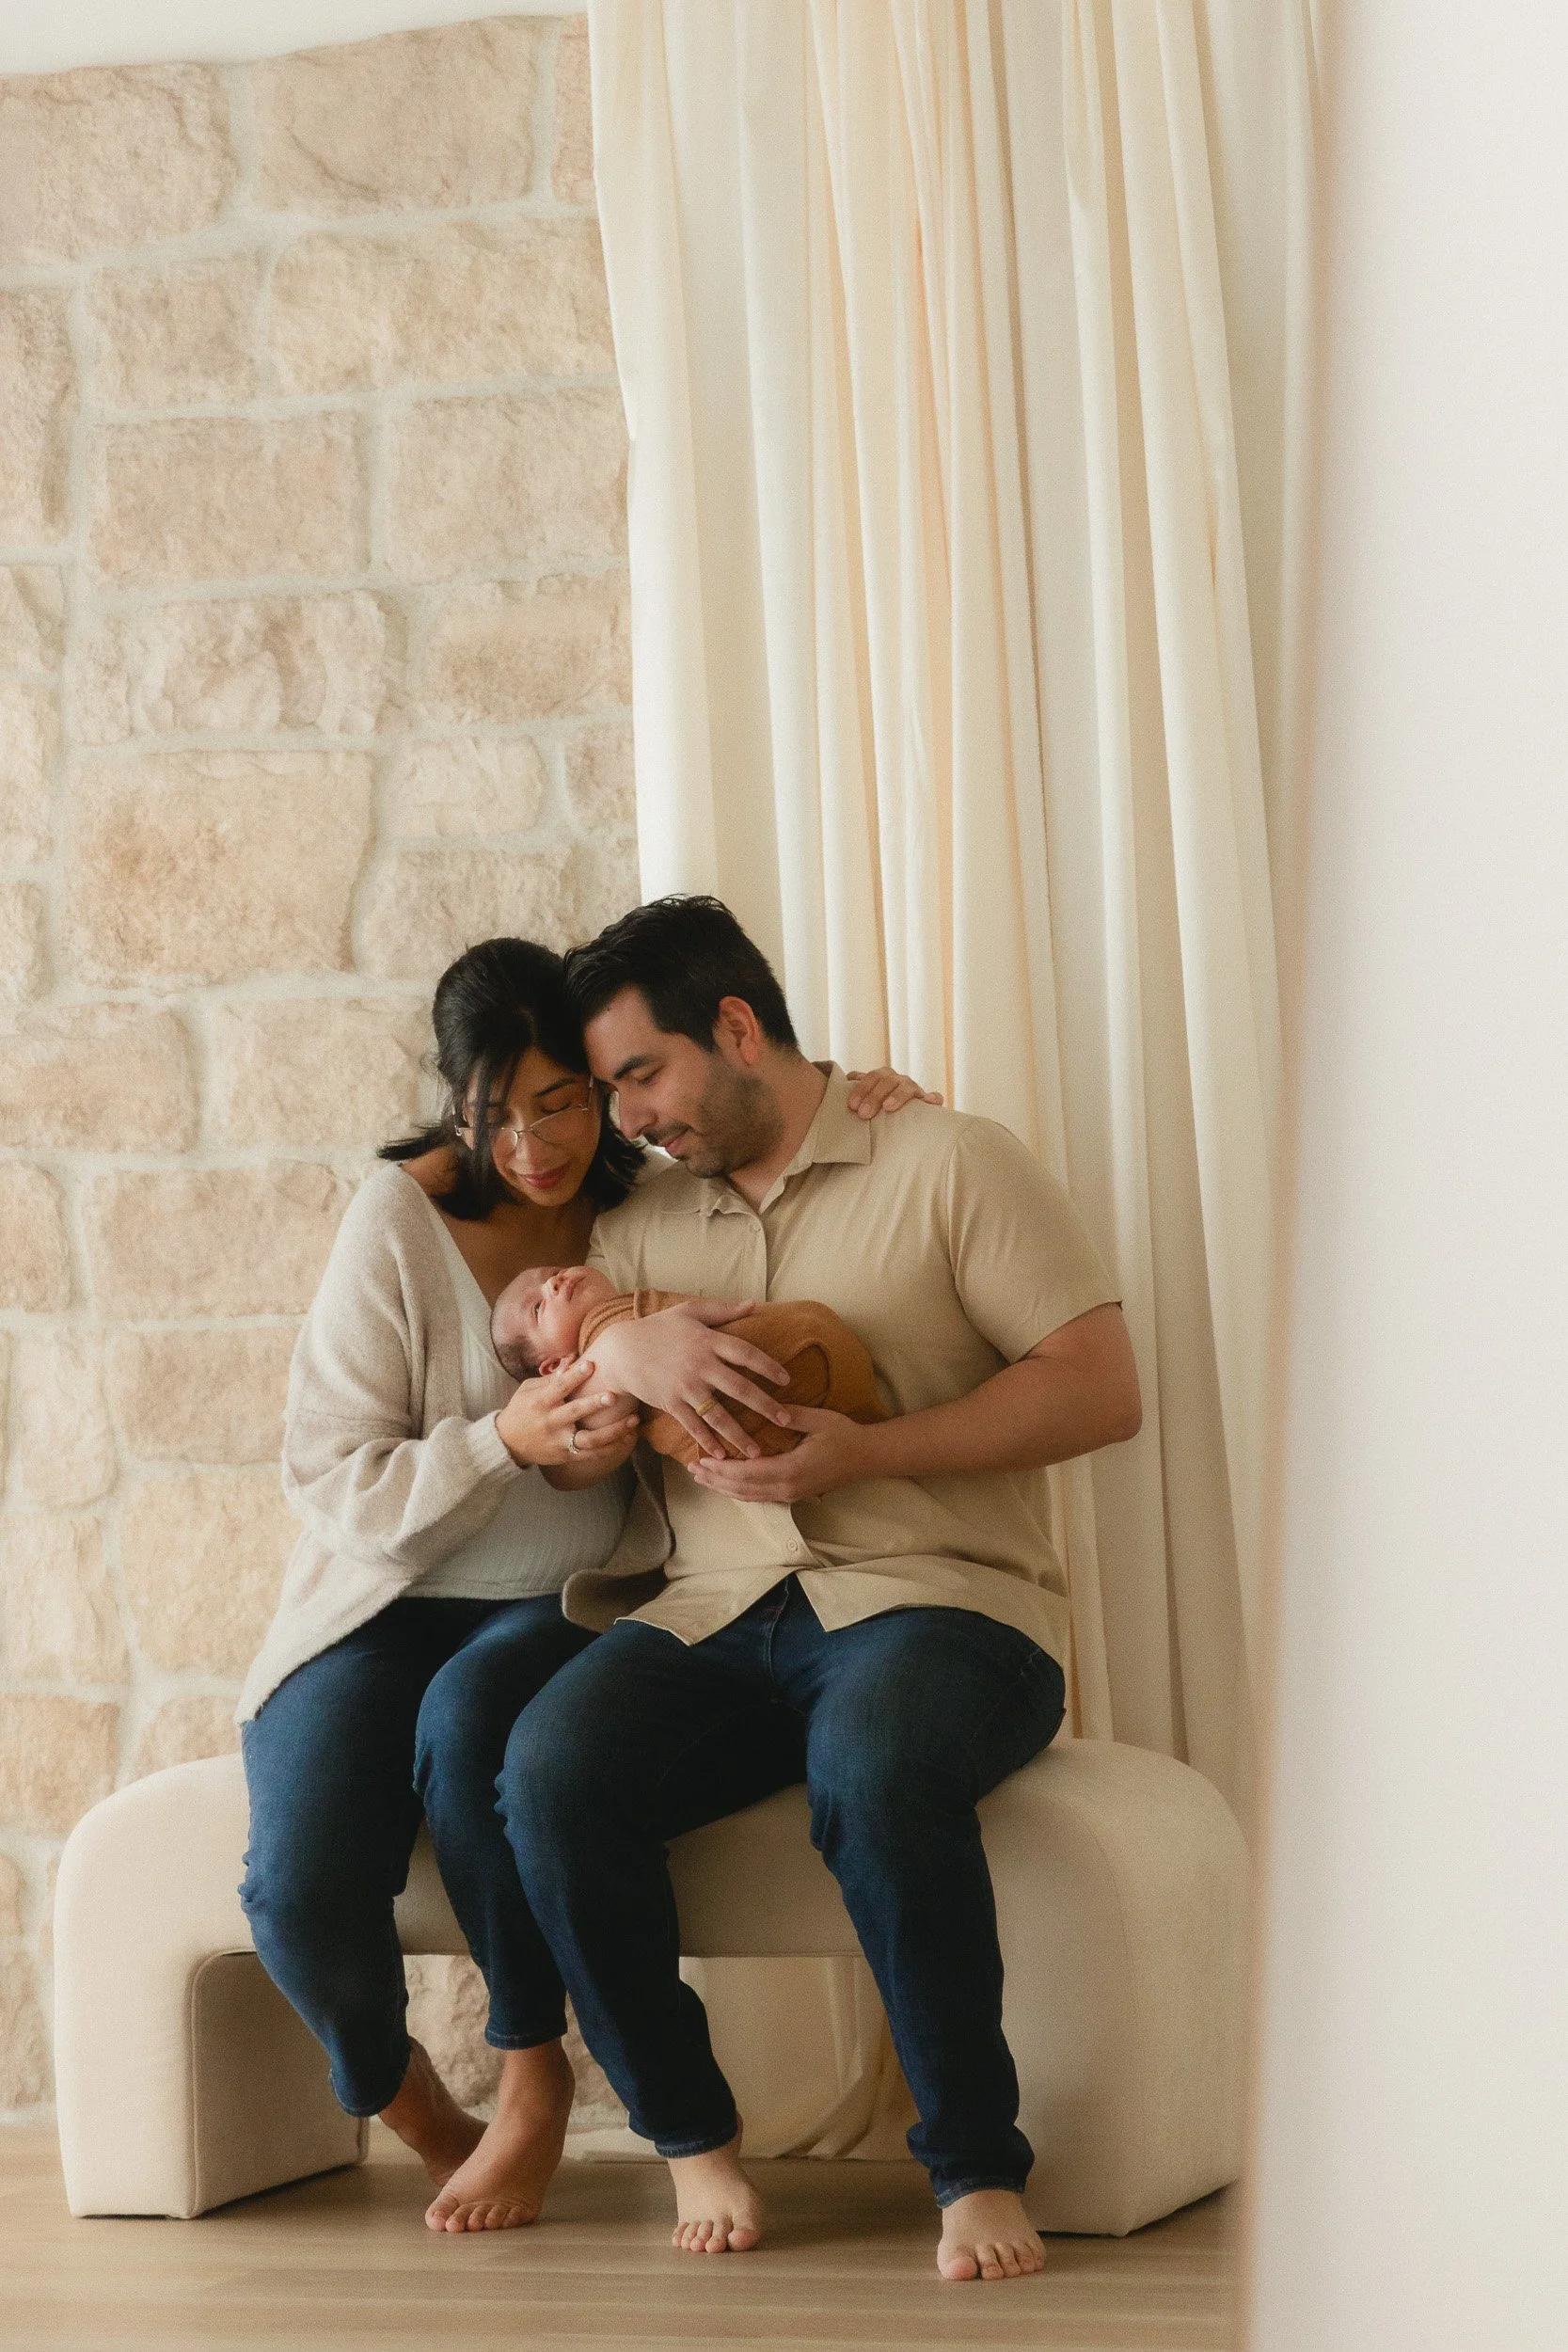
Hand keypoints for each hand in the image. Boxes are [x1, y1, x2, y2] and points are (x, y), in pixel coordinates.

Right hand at [494, 1357, 637, 1467]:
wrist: (508, 1443)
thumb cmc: (521, 1409)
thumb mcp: (528, 1390)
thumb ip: (550, 1378)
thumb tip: (572, 1360)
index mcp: (540, 1402)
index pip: (559, 1387)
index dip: (574, 1376)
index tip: (591, 1364)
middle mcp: (550, 1422)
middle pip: (574, 1412)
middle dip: (594, 1404)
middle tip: (614, 1395)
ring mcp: (559, 1441)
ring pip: (588, 1439)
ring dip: (612, 1431)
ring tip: (633, 1421)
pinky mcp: (566, 1455)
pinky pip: (591, 1454)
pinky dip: (610, 1448)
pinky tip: (627, 1438)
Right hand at [603, 1300, 791, 1460]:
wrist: (622, 1350)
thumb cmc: (658, 1327)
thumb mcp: (690, 1311)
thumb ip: (723, 1310)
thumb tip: (755, 1305)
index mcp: (708, 1341)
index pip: (746, 1354)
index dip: (769, 1367)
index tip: (787, 1380)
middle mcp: (700, 1365)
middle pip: (740, 1388)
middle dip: (765, 1406)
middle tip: (786, 1420)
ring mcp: (685, 1386)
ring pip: (718, 1414)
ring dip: (739, 1435)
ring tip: (757, 1452)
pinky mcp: (670, 1403)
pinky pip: (693, 1426)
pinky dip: (707, 1441)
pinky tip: (722, 1455)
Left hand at [687, 1405, 876, 1500]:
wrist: (867, 1458)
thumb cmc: (844, 1435)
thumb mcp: (818, 1419)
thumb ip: (790, 1414)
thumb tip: (765, 1405)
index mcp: (790, 1469)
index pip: (745, 1473)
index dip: (720, 1469)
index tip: (699, 1459)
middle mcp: (786, 1487)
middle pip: (741, 1489)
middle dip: (714, 1480)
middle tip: (691, 1469)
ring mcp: (790, 1494)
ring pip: (748, 1496)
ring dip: (723, 1488)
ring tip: (702, 1478)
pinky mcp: (793, 1495)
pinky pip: (759, 1497)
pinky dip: (738, 1492)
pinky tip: (727, 1485)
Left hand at [845, 1066, 942, 1117]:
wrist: (903, 1121)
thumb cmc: (877, 1111)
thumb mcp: (866, 1101)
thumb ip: (855, 1091)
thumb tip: (840, 1084)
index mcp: (883, 1078)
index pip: (872, 1077)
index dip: (861, 1089)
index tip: (852, 1106)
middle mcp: (898, 1081)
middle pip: (887, 1080)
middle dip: (874, 1095)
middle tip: (864, 1114)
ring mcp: (915, 1090)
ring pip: (908, 1086)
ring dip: (897, 1095)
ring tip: (888, 1107)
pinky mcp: (930, 1103)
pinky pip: (935, 1098)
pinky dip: (933, 1098)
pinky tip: (929, 1101)